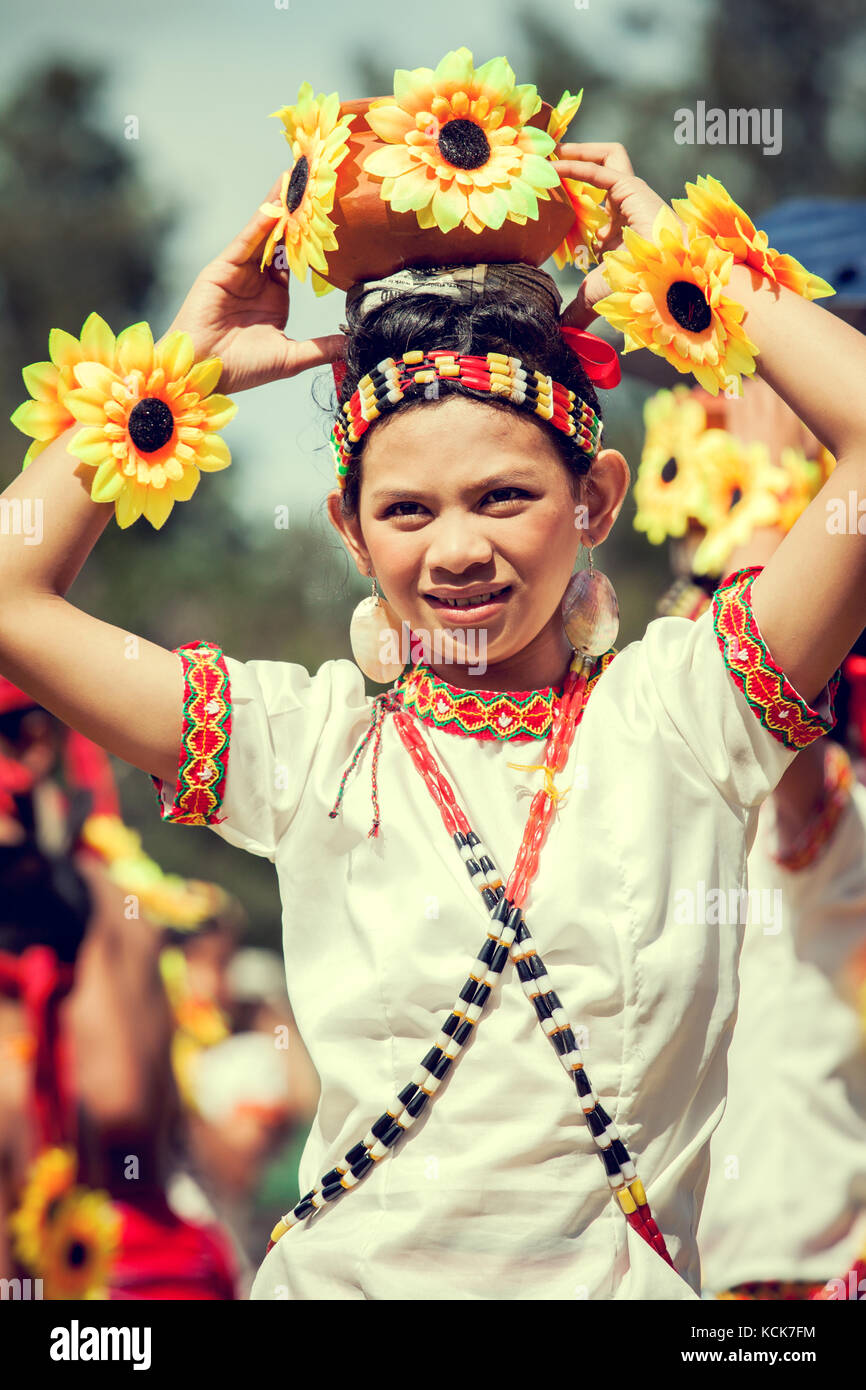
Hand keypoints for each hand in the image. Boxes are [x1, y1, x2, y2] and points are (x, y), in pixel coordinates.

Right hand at [164, 180, 344, 393]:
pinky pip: (249, 239)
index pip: (298, 261)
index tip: (334, 217)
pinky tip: (278, 200)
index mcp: (274, 298)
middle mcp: (258, 280)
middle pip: (283, 240)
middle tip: (318, 183)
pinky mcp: (225, 266)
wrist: (204, 373)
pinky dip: (263, 219)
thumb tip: (352, 344)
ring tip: (301, 178)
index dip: (314, 240)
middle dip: (299, 214)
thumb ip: (321, 347)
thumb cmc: (243, 369)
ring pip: (267, 233)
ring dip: (283, 207)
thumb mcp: (291, 358)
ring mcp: (241, 271)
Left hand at [552, 143, 671, 329]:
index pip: (600, 208)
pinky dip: (576, 164)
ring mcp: (634, 197)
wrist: (664, 284)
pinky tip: (553, 166)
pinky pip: (602, 168)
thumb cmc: (638, 291)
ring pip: (609, 158)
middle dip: (579, 162)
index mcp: (624, 232)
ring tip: (550, 150)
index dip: (574, 203)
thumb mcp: (597, 297)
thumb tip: (562, 330)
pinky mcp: (634, 189)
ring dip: (580, 151)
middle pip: (606, 173)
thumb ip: (579, 309)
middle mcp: (629, 210)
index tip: (547, 201)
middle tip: (548, 162)